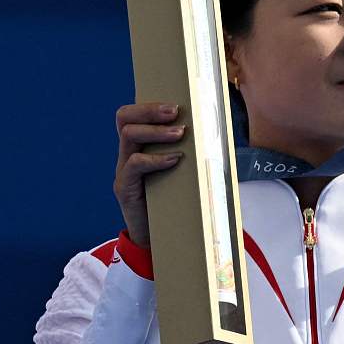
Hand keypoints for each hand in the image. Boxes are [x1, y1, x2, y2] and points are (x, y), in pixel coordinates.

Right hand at [112, 101, 184, 247]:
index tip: (176, 104)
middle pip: (124, 118)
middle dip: (150, 110)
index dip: (148, 105)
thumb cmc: (175, 203)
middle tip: (175, 111)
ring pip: (128, 135)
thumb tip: (220, 136)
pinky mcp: (124, 188)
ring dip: (156, 131)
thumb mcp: (182, 174)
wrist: (160, 239)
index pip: (132, 115)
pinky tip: (175, 160)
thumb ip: (190, 155)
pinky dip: (155, 159)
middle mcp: (127, 155)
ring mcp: (123, 170)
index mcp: (139, 147)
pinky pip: (134, 165)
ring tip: (180, 133)